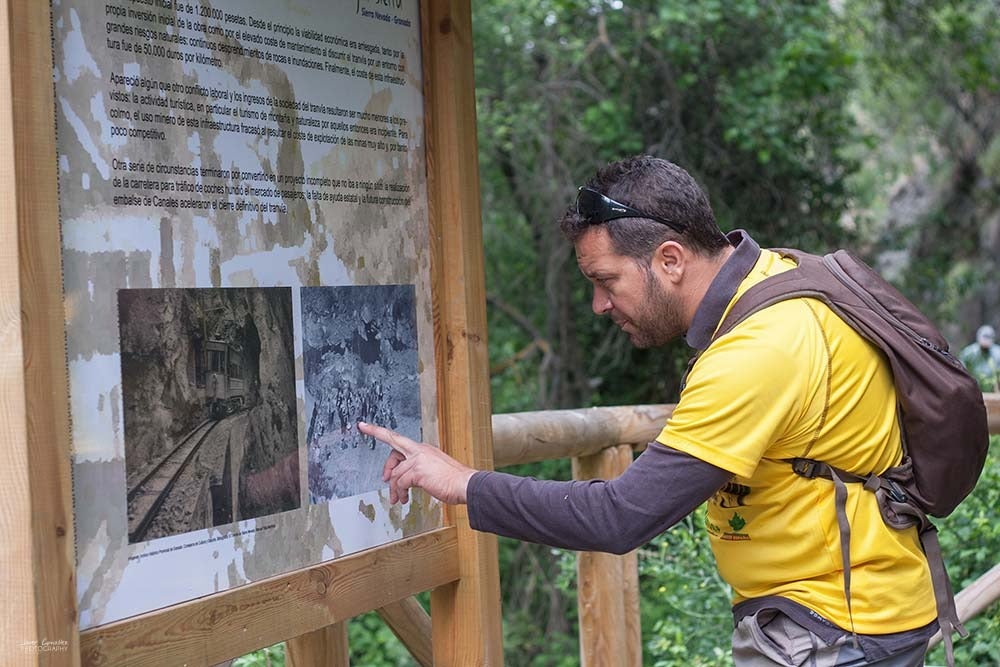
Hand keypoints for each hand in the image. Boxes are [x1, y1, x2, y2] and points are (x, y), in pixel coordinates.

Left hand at [358, 421, 475, 504]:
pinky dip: (400, 492)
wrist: (466, 485)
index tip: (363, 426)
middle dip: (386, 467)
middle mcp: (419, 450)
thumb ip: (418, 471)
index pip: (397, 438)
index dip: (377, 431)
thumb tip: (405, 482)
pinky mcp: (417, 470)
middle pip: (392, 450)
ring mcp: (418, 459)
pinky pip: (400, 482)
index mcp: (423, 449)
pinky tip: (405, 498)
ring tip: (400, 499)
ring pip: (395, 474)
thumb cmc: (453, 481)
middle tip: (384, 480)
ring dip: (395, 489)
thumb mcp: (434, 471)